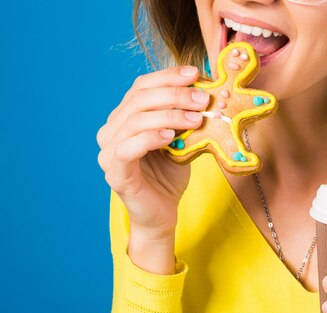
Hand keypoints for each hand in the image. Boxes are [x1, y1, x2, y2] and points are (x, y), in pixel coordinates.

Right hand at [97, 66, 208, 272]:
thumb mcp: (181, 141)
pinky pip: (128, 148)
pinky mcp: (115, 173)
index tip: (195, 73)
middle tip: (203, 98)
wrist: (162, 214)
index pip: (141, 87)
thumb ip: (185, 118)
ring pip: (134, 121)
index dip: (167, 77)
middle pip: (139, 100)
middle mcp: (111, 131)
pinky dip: (150, 138)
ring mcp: (109, 152)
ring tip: (196, 118)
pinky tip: (172, 137)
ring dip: (169, 115)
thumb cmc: (170, 176)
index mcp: (124, 118)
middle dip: (174, 95)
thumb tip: (207, 92)